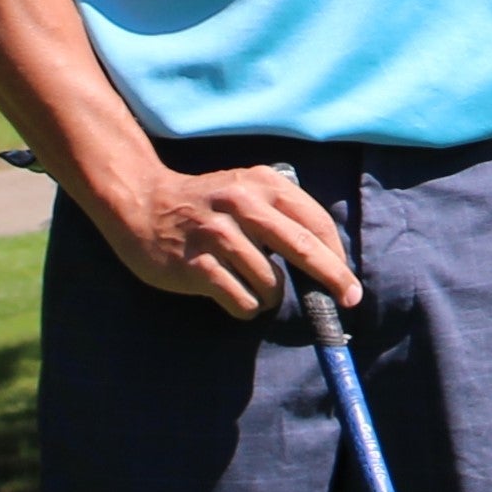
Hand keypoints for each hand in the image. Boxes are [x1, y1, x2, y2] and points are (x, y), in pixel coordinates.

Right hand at [95, 155, 356, 320]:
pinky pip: (240, 299)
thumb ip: (283, 215)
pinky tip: (237, 299)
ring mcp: (217, 234)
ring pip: (270, 283)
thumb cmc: (207, 204)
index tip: (348, 282)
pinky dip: (246, 307)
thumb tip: (328, 262)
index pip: (314, 222)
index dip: (337, 256)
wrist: (143, 203)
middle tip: (348, 299)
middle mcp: (242, 204)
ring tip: (254, 289)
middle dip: (332, 278)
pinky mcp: (195, 264)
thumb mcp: (247, 191)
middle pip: (302, 248)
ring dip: (270, 297)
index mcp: (263, 183)